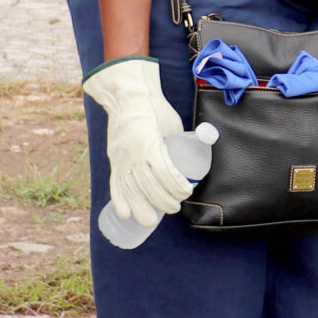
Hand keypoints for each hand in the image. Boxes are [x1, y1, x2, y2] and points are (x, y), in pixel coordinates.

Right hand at [80, 57, 193, 242]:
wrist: (128, 98)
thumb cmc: (156, 110)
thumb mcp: (173, 123)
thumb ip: (184, 138)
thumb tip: (202, 146)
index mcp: (150, 141)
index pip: (164, 170)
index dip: (175, 185)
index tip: (186, 192)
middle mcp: (133, 152)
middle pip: (148, 185)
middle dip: (162, 201)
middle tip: (175, 207)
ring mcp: (121, 158)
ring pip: (131, 188)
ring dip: (143, 207)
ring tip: (154, 218)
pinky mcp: (115, 161)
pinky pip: (114, 184)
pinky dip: (119, 201)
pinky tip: (126, 215)